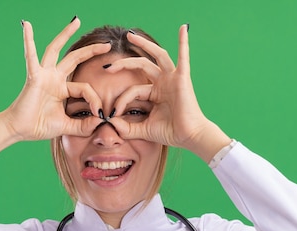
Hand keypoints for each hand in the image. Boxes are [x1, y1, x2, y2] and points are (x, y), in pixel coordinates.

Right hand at [4, 18, 108, 140]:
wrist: (20, 130)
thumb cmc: (39, 126)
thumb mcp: (67, 126)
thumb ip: (83, 125)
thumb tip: (101, 122)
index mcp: (62, 89)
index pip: (85, 88)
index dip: (94, 100)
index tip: (99, 113)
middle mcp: (54, 78)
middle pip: (75, 59)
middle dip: (91, 51)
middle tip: (107, 44)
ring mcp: (44, 75)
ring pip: (56, 50)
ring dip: (65, 35)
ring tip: (76, 22)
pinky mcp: (34, 76)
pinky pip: (31, 56)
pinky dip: (28, 40)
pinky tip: (27, 25)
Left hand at [107, 25, 230, 161]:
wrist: (188, 137)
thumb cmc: (170, 132)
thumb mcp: (143, 130)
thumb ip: (126, 128)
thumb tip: (110, 124)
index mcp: (154, 94)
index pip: (133, 90)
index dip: (121, 101)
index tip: (113, 114)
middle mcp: (163, 83)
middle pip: (141, 66)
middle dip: (124, 64)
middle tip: (108, 66)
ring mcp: (172, 79)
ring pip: (157, 56)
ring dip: (144, 44)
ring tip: (129, 36)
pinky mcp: (182, 78)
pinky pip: (183, 57)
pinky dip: (183, 42)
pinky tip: (182, 29)